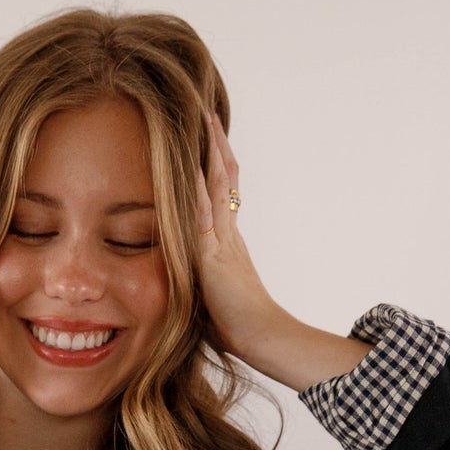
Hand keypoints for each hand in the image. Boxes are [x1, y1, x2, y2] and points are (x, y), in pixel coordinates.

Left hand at [193, 107, 277, 359]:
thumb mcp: (213, 296)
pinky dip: (197, 185)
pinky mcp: (213, 253)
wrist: (262, 335)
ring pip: (217, 184)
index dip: (216, 166)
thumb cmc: (239, 327)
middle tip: (208, 113)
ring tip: (204, 117)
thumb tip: (188, 284)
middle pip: (224, 177)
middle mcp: (228, 233)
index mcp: (228, 242)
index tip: (209, 142)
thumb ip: (201, 282)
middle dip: (216, 145)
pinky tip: (191, 161)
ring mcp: (223, 239)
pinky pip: (203, 212)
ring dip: (210, 150)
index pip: (222, 194)